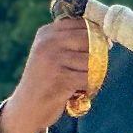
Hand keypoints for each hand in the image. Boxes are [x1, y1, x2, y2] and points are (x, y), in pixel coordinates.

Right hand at [0, 16, 94, 132]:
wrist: (25, 108)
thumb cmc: (45, 80)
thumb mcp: (51, 53)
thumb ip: (71, 41)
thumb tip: (107, 36)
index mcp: (47, 33)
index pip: (82, 24)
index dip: (98, 34)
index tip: (103, 45)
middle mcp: (48, 43)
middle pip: (90, 40)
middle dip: (98, 54)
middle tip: (95, 67)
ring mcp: (53, 60)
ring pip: (92, 60)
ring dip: (94, 73)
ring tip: (82, 82)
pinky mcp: (60, 79)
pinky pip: (89, 78)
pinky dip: (89, 87)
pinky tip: (79, 92)